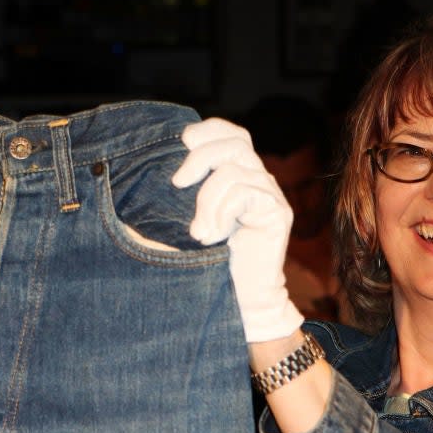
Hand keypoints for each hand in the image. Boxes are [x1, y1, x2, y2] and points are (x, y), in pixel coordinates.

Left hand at [171, 118, 303, 341]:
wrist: (242, 302)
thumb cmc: (212, 265)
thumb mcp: (191, 221)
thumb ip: (185, 196)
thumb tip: (156, 173)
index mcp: (240, 175)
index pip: (232, 134)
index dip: (209, 130)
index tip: (181, 142)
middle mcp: (259, 180)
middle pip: (234, 143)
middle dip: (199, 158)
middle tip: (177, 183)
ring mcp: (270, 195)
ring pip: (233, 171)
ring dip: (206, 200)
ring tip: (198, 232)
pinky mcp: (277, 212)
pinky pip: (243, 193)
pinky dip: (220, 212)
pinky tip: (212, 236)